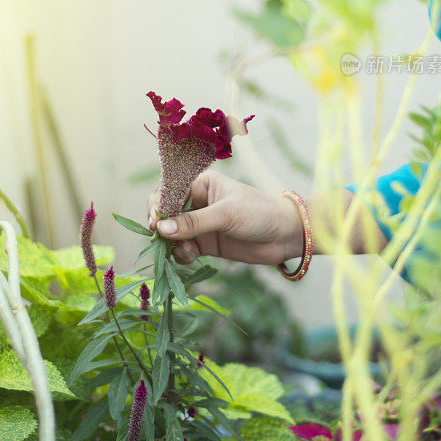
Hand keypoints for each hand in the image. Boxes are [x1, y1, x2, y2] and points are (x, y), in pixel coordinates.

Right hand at [146, 170, 302, 266]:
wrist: (285, 235)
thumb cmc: (259, 212)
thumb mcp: (226, 214)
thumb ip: (194, 222)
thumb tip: (161, 228)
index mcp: (202, 183)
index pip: (170, 190)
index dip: (158, 204)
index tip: (155, 220)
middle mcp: (198, 202)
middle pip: (167, 212)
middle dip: (161, 225)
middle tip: (159, 237)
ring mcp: (201, 224)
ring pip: (172, 233)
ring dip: (170, 242)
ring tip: (178, 250)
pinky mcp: (206, 243)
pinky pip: (183, 248)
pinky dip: (180, 254)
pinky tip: (188, 257)